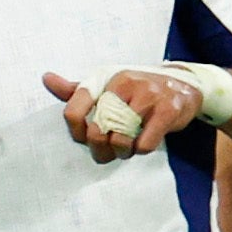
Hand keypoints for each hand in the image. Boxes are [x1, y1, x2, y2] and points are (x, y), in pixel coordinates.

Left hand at [46, 67, 195, 161]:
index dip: (76, 131)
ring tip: (128, 148)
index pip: (74, 106)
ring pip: (121, 138)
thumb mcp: (108, 86)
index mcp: (106, 79)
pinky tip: (145, 143)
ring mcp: (148, 96)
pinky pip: (145, 143)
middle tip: (108, 152)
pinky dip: (142, 150)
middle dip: (100, 149)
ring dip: (122, 152)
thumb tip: (46, 79)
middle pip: (97, 130)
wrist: (186, 86)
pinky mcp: (168, 110)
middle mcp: (124, 84)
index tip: (85, 138)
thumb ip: (77, 89)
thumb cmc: (140, 91)